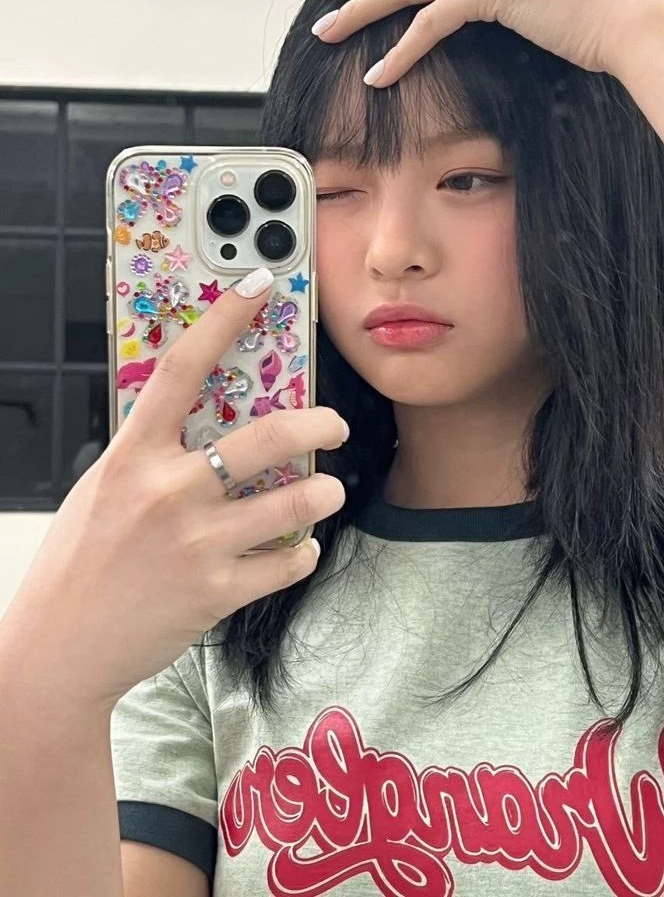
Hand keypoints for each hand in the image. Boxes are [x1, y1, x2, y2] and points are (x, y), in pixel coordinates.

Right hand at [0, 274, 346, 711]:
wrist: (58, 646)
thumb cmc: (80, 561)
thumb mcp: (104, 488)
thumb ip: (151, 454)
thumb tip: (203, 422)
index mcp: (133, 457)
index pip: (183, 369)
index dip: (224, 319)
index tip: (258, 286)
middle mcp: (167, 493)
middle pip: (264, 438)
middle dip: (316, 423)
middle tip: (335, 422)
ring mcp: (195, 544)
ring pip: (291, 502)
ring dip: (324, 492)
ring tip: (329, 490)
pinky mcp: (216, 592)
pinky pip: (285, 562)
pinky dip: (302, 552)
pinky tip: (299, 547)